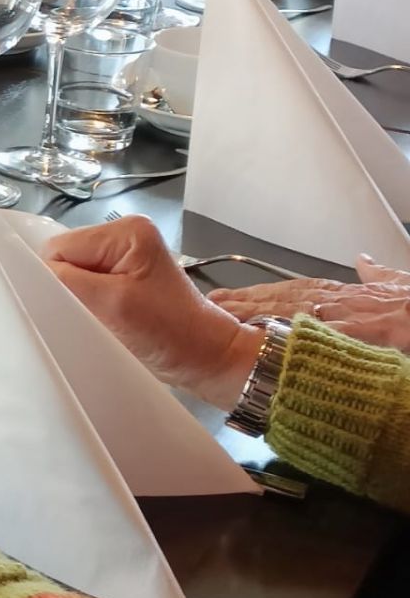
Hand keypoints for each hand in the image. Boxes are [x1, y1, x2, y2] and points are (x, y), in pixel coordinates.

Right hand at [43, 216, 261, 408]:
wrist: (208, 360)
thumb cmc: (168, 333)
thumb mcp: (113, 305)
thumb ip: (67, 282)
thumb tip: (27, 272)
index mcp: (126, 230)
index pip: (61, 248)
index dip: (56, 279)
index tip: (74, 309)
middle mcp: (125, 234)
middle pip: (66, 258)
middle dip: (69, 289)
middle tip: (90, 317)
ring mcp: (127, 256)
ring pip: (74, 273)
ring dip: (80, 299)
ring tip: (101, 321)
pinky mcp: (127, 277)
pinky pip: (89, 285)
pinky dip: (90, 305)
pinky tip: (105, 320)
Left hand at [211, 257, 409, 352]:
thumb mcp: (393, 283)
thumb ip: (373, 274)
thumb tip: (364, 260)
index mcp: (337, 292)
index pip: (285, 290)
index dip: (252, 294)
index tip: (224, 297)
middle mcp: (330, 300)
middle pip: (275, 300)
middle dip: (240, 304)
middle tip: (207, 307)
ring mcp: (338, 317)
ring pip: (284, 314)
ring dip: (251, 316)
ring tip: (220, 318)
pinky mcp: (349, 335)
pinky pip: (310, 336)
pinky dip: (286, 335)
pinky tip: (260, 337)